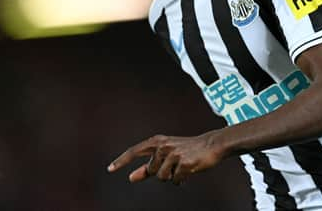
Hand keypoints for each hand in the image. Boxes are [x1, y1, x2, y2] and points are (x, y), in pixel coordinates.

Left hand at [107, 132, 224, 184]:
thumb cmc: (187, 150)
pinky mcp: (184, 163)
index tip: (110, 169)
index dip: (122, 161)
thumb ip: (147, 166)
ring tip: (182, 166)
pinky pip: (176, 181)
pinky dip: (181, 179)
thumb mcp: (166, 155)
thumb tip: (131, 177)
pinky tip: (188, 170)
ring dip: (172, 177)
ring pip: (162, 178)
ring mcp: (173, 154)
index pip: (134, 151)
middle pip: (152, 171)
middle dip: (161, 172)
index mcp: (157, 141)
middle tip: (175, 164)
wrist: (212, 145)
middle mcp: (163, 146)